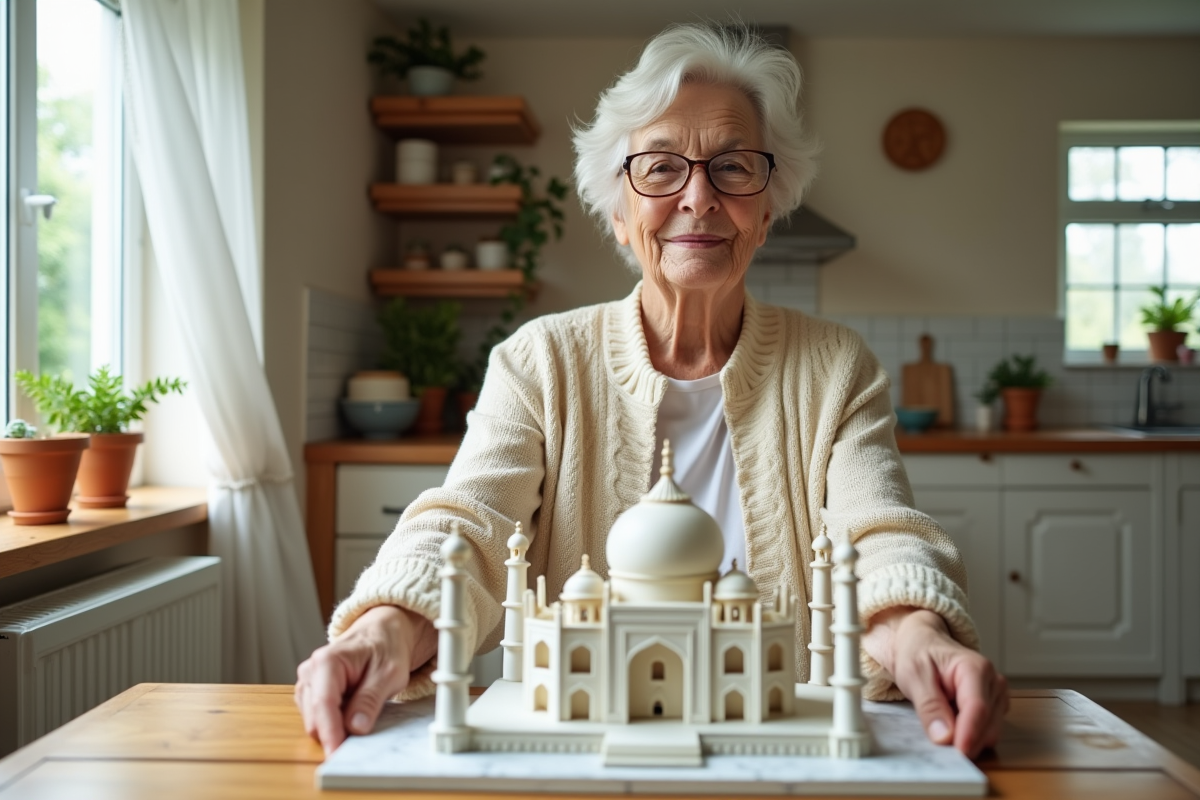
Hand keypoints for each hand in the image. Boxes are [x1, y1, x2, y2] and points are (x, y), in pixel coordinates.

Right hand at [294, 605, 437, 754]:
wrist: (382, 632)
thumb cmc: (385, 647)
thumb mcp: (389, 672)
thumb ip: (370, 699)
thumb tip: (355, 728)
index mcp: (327, 662)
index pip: (323, 705)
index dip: (330, 734)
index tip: (338, 755)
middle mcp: (310, 672)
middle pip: (314, 718)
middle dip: (334, 733)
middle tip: (362, 738)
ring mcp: (308, 683)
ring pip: (314, 721)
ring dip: (335, 727)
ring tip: (363, 711)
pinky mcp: (311, 693)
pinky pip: (318, 718)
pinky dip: (334, 722)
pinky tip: (353, 710)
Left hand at [862, 606, 1008, 758]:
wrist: (922, 643)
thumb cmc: (918, 654)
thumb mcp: (914, 675)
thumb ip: (929, 706)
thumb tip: (944, 737)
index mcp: (975, 668)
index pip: (978, 708)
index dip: (969, 734)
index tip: (958, 753)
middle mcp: (993, 682)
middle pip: (989, 724)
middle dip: (967, 740)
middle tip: (939, 744)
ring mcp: (997, 695)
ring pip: (990, 732)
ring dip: (967, 737)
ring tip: (941, 723)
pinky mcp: (995, 707)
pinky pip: (987, 731)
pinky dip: (970, 734)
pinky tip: (951, 722)